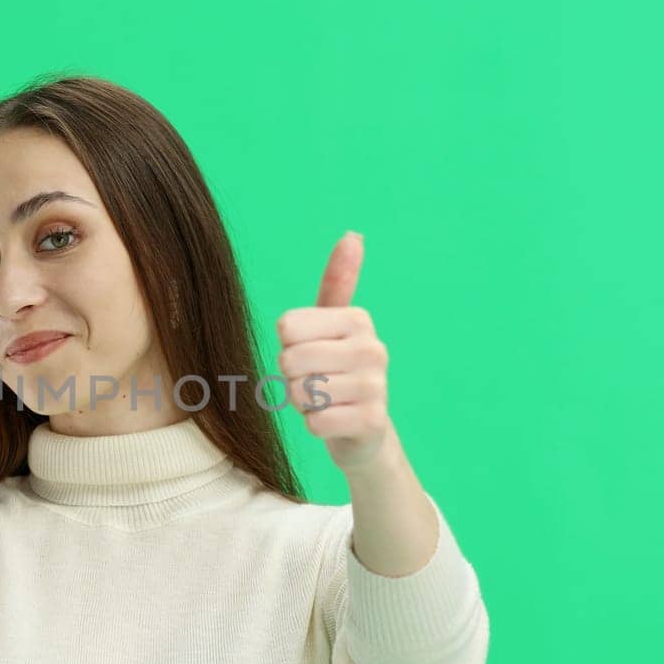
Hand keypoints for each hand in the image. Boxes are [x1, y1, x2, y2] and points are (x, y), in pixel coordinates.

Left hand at [275, 231, 391, 472]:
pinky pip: (315, 422)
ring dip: (304, 403)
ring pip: (300, 392)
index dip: (288, 346)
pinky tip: (333, 421)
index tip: (310, 353)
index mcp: (358, 319)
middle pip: (290, 360)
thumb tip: (353, 234)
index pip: (287, 327)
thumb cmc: (335, 369)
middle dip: (292, 378)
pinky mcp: (372, 421)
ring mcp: (376, 386)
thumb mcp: (333, 324)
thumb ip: (338, 282)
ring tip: (326, 400)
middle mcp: (373, 348)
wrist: (364, 429)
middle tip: (315, 381)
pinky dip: (314, 425)